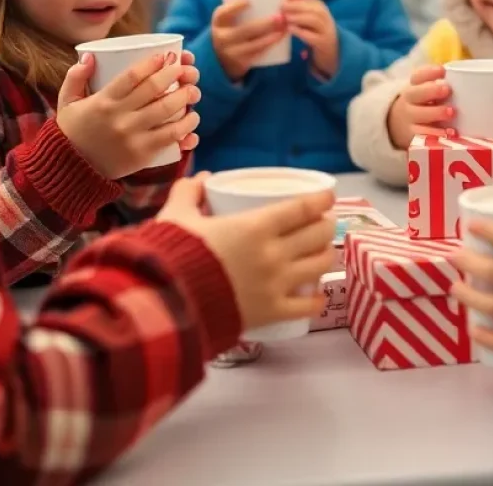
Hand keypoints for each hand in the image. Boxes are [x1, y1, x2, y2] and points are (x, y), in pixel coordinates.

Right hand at [56, 50, 200, 179]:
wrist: (72, 170)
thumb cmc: (72, 132)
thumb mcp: (67, 102)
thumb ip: (75, 78)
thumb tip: (89, 56)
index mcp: (103, 101)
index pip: (131, 76)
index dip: (152, 63)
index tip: (165, 56)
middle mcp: (119, 117)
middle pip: (154, 90)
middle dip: (175, 75)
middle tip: (186, 71)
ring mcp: (132, 136)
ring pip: (167, 112)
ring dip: (185, 98)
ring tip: (194, 92)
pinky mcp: (142, 154)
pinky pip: (170, 137)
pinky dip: (186, 127)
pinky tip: (193, 118)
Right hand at [157, 174, 336, 335]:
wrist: (165, 307)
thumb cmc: (173, 256)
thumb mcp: (176, 217)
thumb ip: (188, 193)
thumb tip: (202, 178)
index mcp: (255, 226)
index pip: (301, 208)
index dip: (320, 200)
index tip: (327, 196)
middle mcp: (273, 253)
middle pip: (317, 235)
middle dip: (325, 226)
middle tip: (323, 223)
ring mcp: (276, 285)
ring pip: (319, 266)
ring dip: (325, 256)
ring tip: (322, 253)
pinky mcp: (272, 313)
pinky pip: (307, 307)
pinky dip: (316, 300)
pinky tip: (316, 296)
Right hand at [211, 0, 286, 81]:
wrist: (222, 58)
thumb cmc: (232, 29)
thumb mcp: (229, 20)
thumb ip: (239, 9)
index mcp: (219, 22)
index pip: (223, 13)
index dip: (235, 7)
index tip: (249, 1)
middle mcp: (221, 37)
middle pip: (245, 30)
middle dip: (265, 24)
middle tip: (280, 17)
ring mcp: (230, 52)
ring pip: (254, 44)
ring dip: (272, 36)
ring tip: (284, 27)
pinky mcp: (240, 63)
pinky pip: (258, 53)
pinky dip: (270, 45)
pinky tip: (280, 37)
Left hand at [282, 0, 338, 77]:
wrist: (332, 50)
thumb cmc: (315, 31)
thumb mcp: (309, 17)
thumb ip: (300, 8)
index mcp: (321, 8)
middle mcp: (325, 17)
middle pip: (314, 7)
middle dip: (297, 5)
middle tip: (282, 7)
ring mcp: (326, 30)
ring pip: (314, 20)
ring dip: (299, 17)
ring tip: (286, 17)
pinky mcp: (323, 43)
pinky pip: (312, 36)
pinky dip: (300, 32)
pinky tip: (290, 29)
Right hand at [386, 65, 452, 150]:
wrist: (397, 124)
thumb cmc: (423, 104)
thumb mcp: (426, 92)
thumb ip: (442, 85)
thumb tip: (470, 81)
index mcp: (414, 86)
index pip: (418, 76)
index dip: (429, 72)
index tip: (442, 70)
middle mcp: (409, 100)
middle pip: (415, 93)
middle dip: (431, 91)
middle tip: (447, 89)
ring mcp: (409, 118)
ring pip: (418, 114)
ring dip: (435, 113)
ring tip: (452, 112)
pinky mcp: (412, 136)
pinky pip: (422, 135)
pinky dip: (435, 134)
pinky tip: (449, 133)